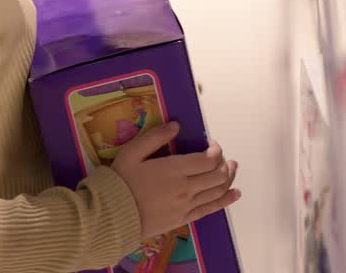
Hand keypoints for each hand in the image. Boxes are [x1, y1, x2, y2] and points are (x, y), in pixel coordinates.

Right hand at [111, 122, 240, 238]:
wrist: (111, 216)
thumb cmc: (120, 182)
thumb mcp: (132, 153)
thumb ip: (155, 137)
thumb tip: (176, 125)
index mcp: (174, 169)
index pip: (208, 159)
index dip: (215, 150)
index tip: (211, 144)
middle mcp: (185, 188)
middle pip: (218, 175)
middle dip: (225, 163)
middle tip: (224, 157)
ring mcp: (186, 206)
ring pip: (218, 191)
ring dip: (229, 178)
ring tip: (232, 169)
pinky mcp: (183, 219)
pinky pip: (211, 209)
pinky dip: (226, 200)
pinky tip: (235, 194)